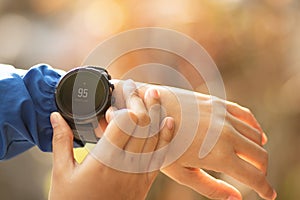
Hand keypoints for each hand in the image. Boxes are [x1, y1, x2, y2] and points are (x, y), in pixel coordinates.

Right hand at [48, 86, 174, 199]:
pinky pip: (160, 157)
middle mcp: (125, 165)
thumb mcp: (61, 173)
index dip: (125, 103)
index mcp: (104, 160)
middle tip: (137, 85)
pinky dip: (166, 137)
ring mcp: (138, 174)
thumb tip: (56, 116)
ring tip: (156, 94)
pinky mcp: (145, 183)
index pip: (123, 122)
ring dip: (156, 113)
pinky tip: (169, 122)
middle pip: (141, 125)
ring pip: (154, 137)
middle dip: (141, 101)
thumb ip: (61, 141)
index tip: (121, 91)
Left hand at [161, 96, 275, 199]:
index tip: (270, 195)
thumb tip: (237, 199)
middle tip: (258, 179)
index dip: (265, 189)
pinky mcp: (219, 103)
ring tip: (254, 161)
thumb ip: (212, 188)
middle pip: (261, 156)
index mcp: (219, 155)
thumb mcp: (183, 173)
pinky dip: (255, 128)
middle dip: (263, 171)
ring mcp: (224, 116)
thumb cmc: (162, 146)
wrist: (149, 113)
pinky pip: (246, 116)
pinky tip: (256, 135)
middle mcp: (227, 134)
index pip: (255, 176)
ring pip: (256, 136)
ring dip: (259, 151)